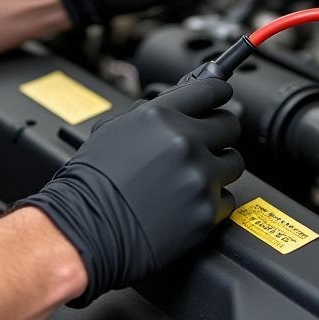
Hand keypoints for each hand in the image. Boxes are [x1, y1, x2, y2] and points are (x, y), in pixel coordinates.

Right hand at [21, 76, 242, 306]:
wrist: (85, 229)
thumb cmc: (90, 184)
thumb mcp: (112, 130)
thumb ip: (151, 115)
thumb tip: (176, 108)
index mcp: (160, 117)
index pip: (210, 90)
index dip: (218, 93)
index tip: (221, 97)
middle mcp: (184, 143)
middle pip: (230, 125)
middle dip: (219, 134)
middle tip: (207, 144)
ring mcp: (199, 178)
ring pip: (233, 163)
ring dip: (219, 168)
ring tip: (194, 178)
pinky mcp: (206, 211)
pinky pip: (227, 199)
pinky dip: (212, 202)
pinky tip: (189, 203)